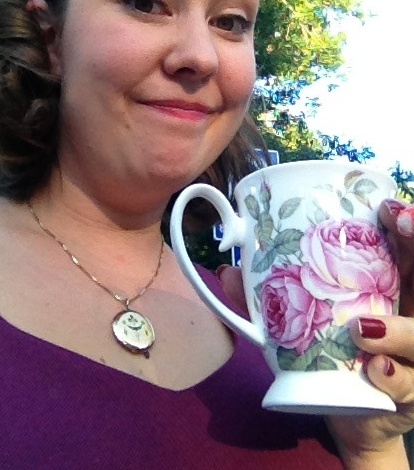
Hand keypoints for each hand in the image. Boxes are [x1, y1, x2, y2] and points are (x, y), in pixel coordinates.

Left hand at [218, 200, 413, 467]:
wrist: (349, 417)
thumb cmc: (327, 359)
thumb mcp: (298, 325)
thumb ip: (265, 301)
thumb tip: (228, 274)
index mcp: (388, 291)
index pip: (406, 253)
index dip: (405, 227)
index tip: (386, 207)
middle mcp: (409, 316)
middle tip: (398, 225)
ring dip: (399, 330)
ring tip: (361, 328)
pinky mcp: (411, 397)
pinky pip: (410, 387)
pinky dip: (393, 377)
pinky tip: (375, 370)